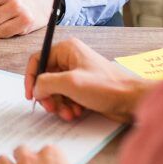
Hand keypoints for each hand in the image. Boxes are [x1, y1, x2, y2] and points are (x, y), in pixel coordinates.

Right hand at [24, 38, 152, 123]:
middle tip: (52, 109)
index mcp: (67, 49)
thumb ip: (46, 83)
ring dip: (59, 104)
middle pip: (46, 77)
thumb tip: (36, 89)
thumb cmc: (106, 87)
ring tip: (69, 114)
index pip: (38, 59)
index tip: (31, 95)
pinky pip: (66, 96)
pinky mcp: (83, 86)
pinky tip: (77, 113)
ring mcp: (77, 73)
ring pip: (55, 90)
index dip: (31, 78)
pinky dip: (68, 106)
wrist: (131, 100)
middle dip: (48, 96)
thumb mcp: (71, 83)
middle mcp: (70, 58)